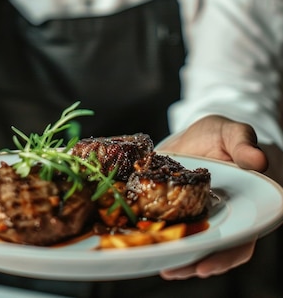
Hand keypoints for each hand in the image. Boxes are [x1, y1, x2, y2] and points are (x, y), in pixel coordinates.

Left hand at [157, 115, 267, 279]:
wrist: (196, 135)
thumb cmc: (222, 136)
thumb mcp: (232, 133)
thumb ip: (243, 144)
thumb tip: (259, 160)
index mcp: (243, 206)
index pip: (240, 241)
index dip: (224, 256)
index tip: (204, 265)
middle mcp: (220, 219)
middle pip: (209, 249)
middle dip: (191, 263)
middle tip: (171, 269)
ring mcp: (196, 218)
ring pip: (188, 243)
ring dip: (173, 255)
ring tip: (157, 262)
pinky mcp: (173, 211)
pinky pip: (167, 228)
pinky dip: (158, 236)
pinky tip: (143, 240)